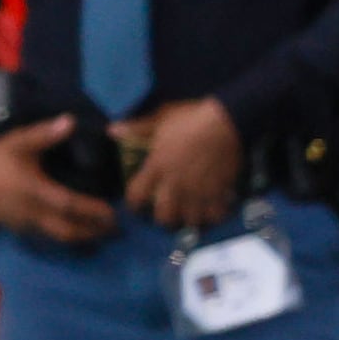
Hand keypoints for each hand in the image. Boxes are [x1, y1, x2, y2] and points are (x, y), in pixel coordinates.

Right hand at [0, 116, 117, 242]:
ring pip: (59, 237)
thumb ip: (44, 134)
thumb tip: (71, 121)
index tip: (112, 212)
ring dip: (83, 238)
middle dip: (93, 232)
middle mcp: (32, 211)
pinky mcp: (22, 229)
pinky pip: (49, 237)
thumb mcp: (16, 142)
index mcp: (34, 190)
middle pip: (68, 230)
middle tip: (114, 229)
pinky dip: (67, 236)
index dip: (91, 210)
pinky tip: (78, 231)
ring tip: (101, 233)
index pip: (68, 204)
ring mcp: (27, 223)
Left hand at [122, 96, 244, 230]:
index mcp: (157, 166)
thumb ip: (137, 128)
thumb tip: (111, 131)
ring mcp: (200, 189)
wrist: (228, 121)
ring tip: (189, 216)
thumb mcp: (160, 119)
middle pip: (165, 216)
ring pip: (191, 220)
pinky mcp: (221, 190)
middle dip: (163, 219)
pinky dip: (214, 216)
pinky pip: (217, 214)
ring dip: (189, 220)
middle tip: (166, 215)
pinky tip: (212, 211)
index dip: (133, 204)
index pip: (137, 194)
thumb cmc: (190, 118)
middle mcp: (177, 183)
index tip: (136, 206)